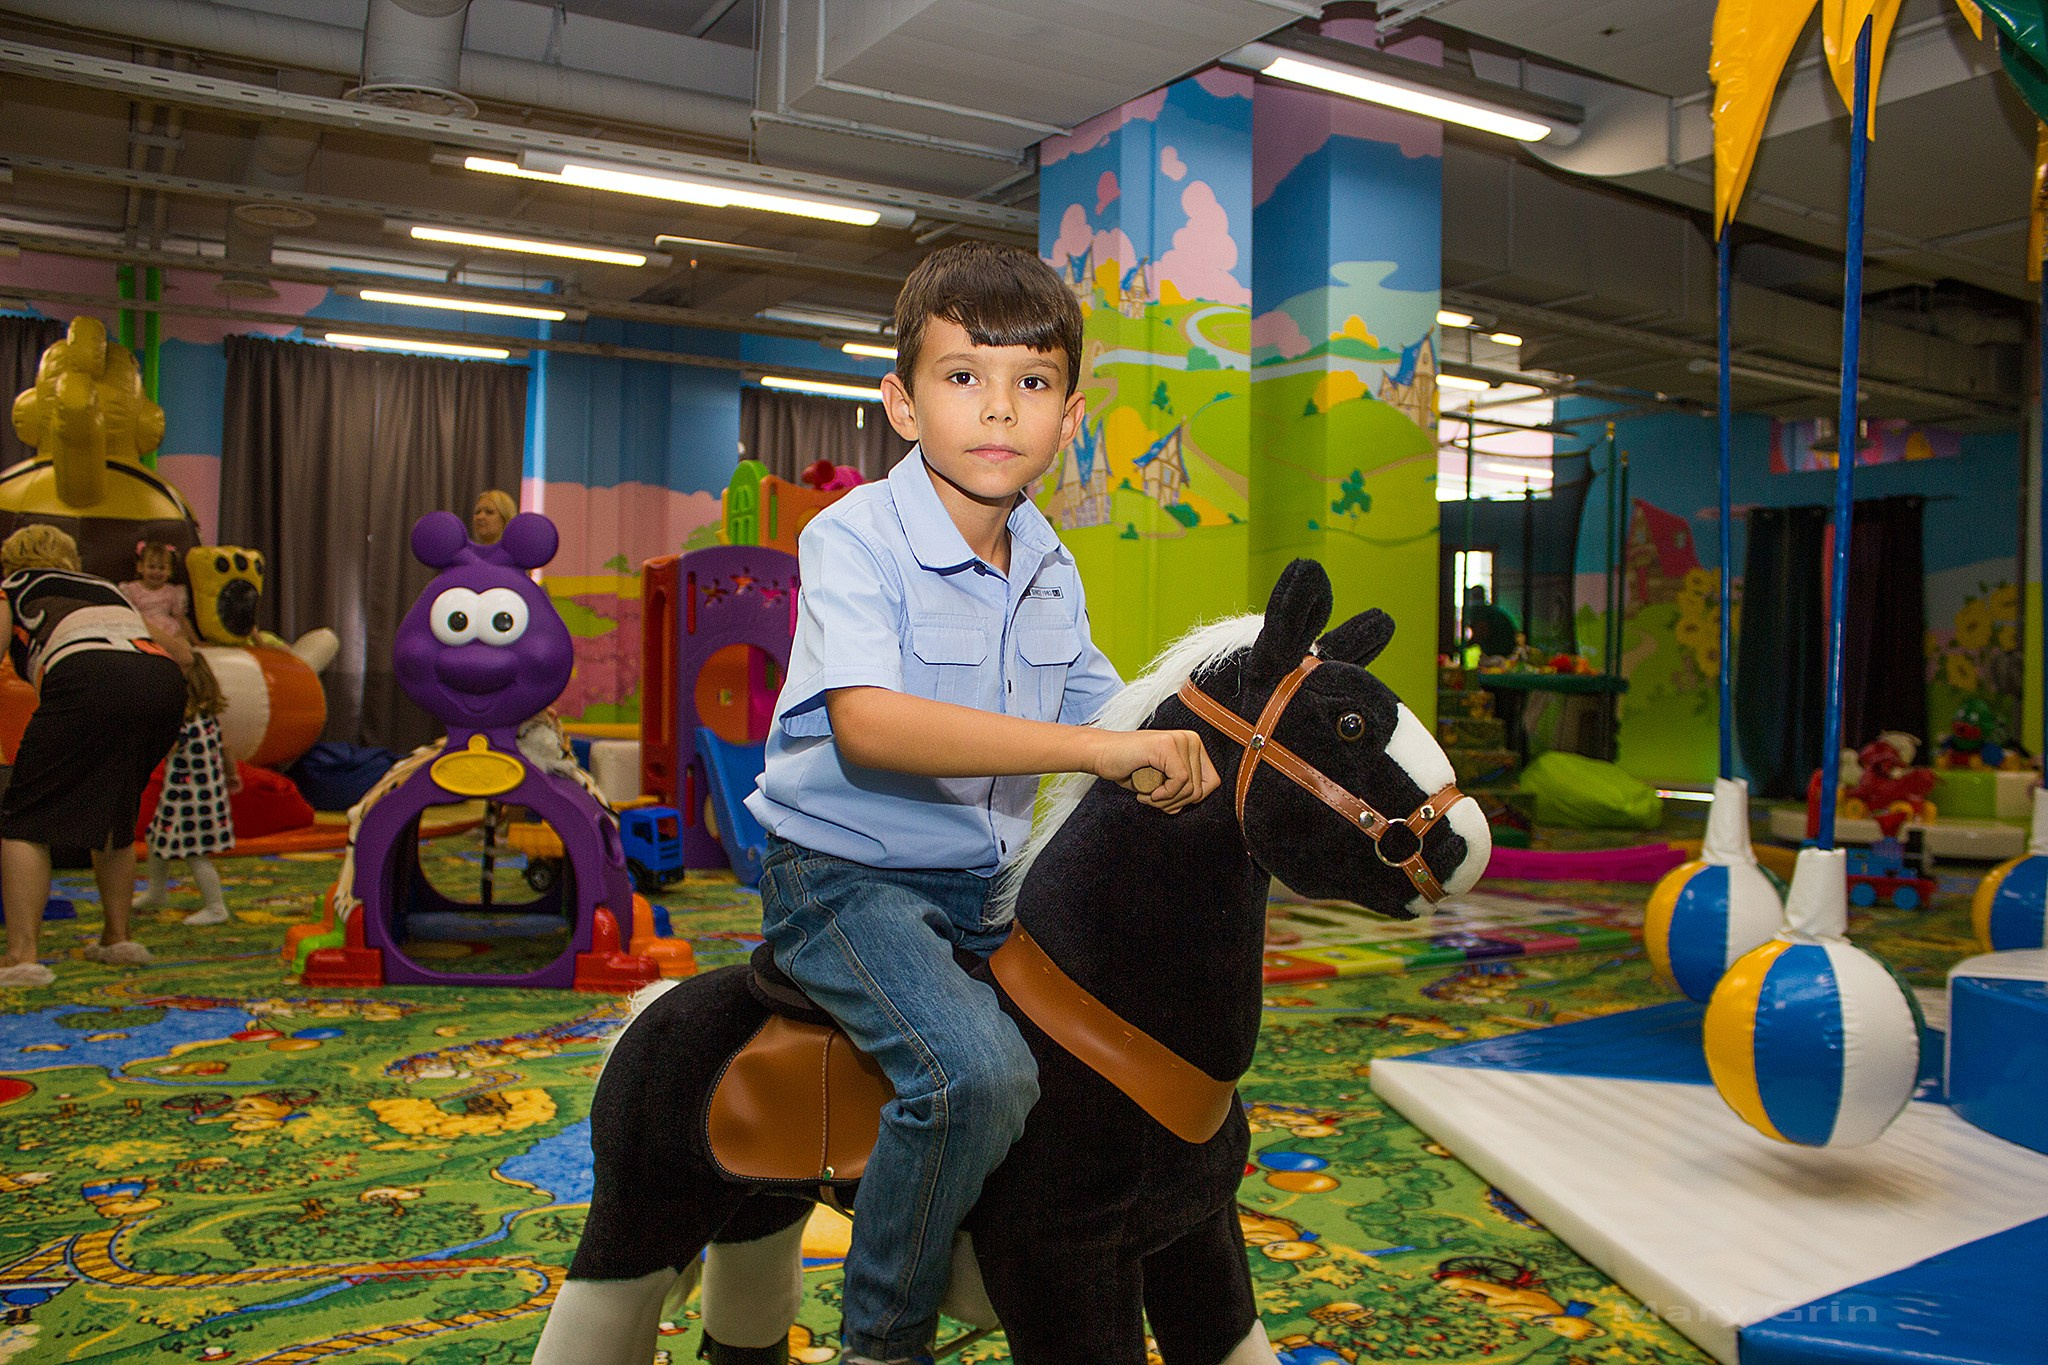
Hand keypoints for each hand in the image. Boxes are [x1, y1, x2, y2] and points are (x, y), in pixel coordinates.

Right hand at [1093, 729, 1218, 813]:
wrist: (1100, 755)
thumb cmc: (1129, 768)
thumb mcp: (1163, 780)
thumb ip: (1182, 789)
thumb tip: (1194, 801)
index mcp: (1193, 745)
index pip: (1211, 782)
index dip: (1189, 799)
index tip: (1166, 799)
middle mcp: (1190, 739)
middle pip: (1201, 788)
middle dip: (1175, 802)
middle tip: (1152, 799)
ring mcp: (1179, 740)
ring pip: (1190, 788)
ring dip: (1166, 801)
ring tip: (1147, 795)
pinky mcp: (1167, 746)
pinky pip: (1179, 781)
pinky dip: (1163, 795)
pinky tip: (1145, 792)